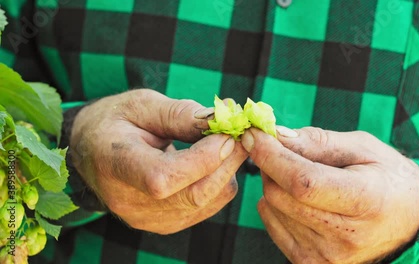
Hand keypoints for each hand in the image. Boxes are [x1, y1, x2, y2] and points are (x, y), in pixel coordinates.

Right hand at [70, 89, 247, 233]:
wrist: (91, 150)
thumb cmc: (116, 121)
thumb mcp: (142, 104)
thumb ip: (180, 114)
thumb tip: (222, 118)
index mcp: (116, 165)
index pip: (165, 177)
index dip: (204, 158)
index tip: (227, 132)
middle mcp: (131, 203)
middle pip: (194, 193)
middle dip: (227, 161)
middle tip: (242, 134)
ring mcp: (148, 219)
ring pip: (207, 201)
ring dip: (227, 170)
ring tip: (228, 143)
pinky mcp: (163, 224)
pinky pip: (206, 207)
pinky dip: (219, 182)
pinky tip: (215, 161)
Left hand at [242, 127, 418, 262]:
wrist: (410, 221)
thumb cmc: (387, 176)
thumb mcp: (363, 147)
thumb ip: (319, 141)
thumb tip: (277, 135)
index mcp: (365, 201)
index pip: (304, 182)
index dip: (272, 156)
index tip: (254, 134)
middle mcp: (346, 236)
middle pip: (282, 196)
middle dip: (269, 165)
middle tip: (278, 148)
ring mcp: (328, 256)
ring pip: (273, 209)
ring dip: (273, 183)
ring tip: (297, 173)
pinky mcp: (314, 263)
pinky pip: (273, 226)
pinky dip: (275, 204)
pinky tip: (296, 196)